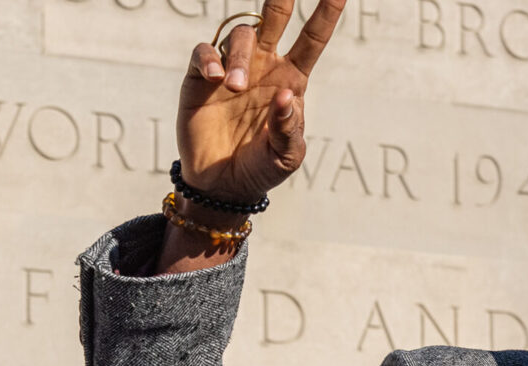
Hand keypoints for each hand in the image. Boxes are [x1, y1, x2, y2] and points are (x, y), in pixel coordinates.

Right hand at [178, 0, 345, 203]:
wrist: (223, 186)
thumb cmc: (262, 168)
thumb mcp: (286, 156)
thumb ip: (289, 128)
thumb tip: (286, 96)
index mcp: (292, 79)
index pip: (313, 38)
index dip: (326, 13)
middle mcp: (264, 65)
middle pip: (276, 17)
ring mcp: (233, 68)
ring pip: (240, 35)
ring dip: (240, 56)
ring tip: (236, 87)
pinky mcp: (201, 78)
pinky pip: (205, 51)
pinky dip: (210, 59)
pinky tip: (217, 79)